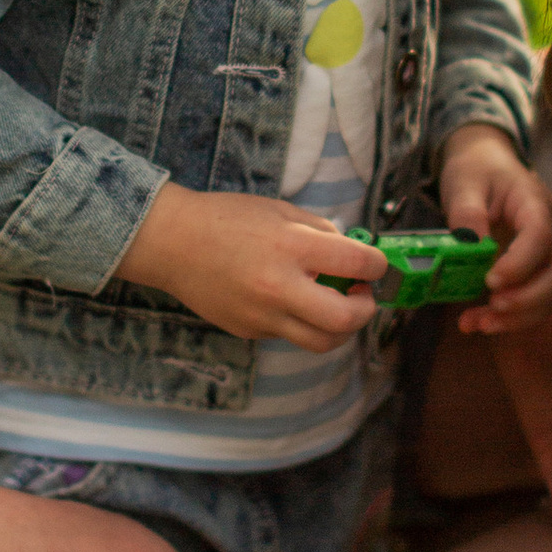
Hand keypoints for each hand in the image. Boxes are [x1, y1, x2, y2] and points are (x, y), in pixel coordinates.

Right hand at [119, 183, 387, 349]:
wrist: (172, 243)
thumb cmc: (225, 219)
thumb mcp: (279, 210)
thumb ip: (319, 231)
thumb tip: (351, 254)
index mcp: (291, 247)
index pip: (358, 264)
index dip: (378, 265)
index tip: (375, 265)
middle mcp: (280, 286)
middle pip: (346, 320)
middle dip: (367, 310)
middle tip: (363, 296)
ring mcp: (263, 315)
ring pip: (322, 342)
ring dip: (340, 328)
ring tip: (335, 306)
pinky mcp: (249, 331)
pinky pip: (289, 336)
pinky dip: (301, 322)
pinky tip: (290, 301)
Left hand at [436, 125, 551, 335]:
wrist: (484, 166)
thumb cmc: (477, 172)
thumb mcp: (464, 184)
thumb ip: (466, 213)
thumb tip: (470, 245)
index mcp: (534, 203)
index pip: (541, 236)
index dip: (521, 263)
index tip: (491, 279)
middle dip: (530, 297)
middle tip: (493, 305)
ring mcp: (549, 253)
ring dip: (522, 316)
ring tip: (480, 324)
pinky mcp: (537, 271)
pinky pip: (537, 301)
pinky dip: (513, 319)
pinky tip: (479, 323)